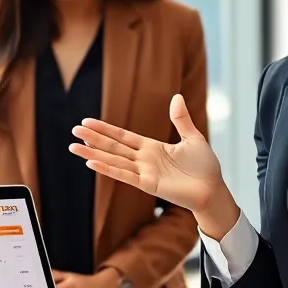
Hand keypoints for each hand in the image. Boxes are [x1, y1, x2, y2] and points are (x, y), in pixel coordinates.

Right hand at [70, 94, 238, 237]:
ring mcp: (144, 172)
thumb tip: (176, 97)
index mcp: (152, 147)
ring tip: (74, 147)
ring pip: (113, 160)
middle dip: (93, 139)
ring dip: (93, 154)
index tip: (87, 122)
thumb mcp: (193, 137)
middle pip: (113, 146)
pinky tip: (92, 163)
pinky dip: (108, 169)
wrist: (213, 189)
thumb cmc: (204, 166)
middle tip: (73, 130)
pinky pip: (124, 176)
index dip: (105, 129)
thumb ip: (181, 119)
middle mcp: (144, 160)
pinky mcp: (148, 185)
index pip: (123, 136)